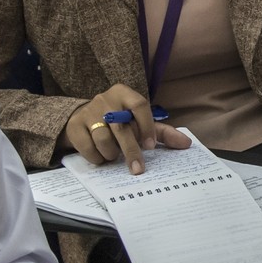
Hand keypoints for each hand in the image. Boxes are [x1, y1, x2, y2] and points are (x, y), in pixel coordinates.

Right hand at [61, 84, 189, 175]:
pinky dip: (97, 157)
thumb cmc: (119, 122)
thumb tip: (187, 144)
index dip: (146, 126)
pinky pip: (88, 147)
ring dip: (111, 154)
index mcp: (124, 93)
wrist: (84, 119)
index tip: (151, 146)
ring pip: (103, 139)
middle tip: (138, 169)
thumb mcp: (140, 123)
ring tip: (114, 155)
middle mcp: (105, 99)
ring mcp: (88, 111)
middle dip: (131, 151)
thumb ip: (162, 133)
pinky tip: (101, 156)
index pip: (139, 104)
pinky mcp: (74, 126)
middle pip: (121, 127)